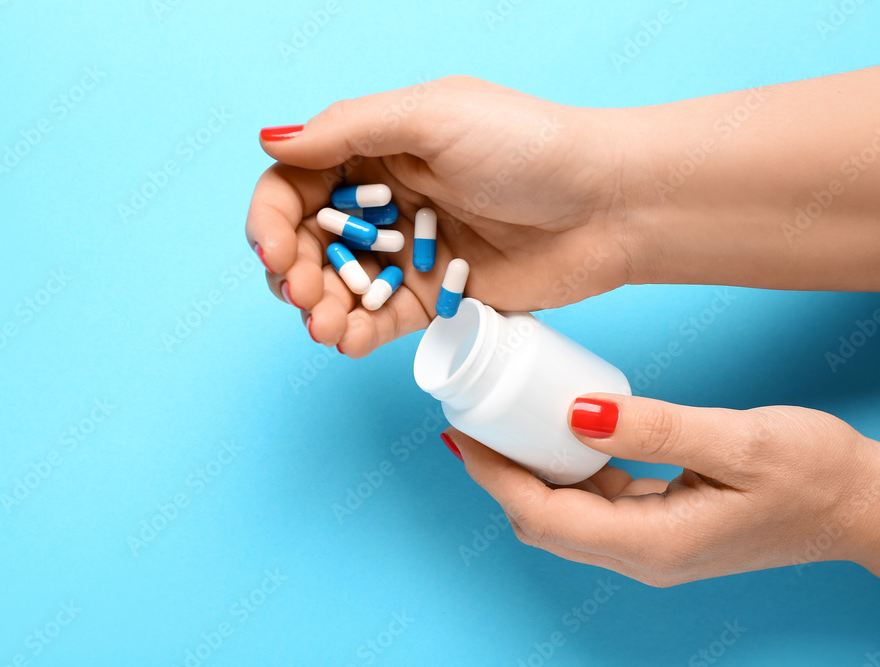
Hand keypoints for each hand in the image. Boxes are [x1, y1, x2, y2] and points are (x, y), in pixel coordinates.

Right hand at [245, 76, 633, 356]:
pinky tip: (347, 339)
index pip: (296, 183)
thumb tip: (270, 142)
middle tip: (301, 291)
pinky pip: (381, 319)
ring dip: (318, 307)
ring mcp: (409, 251)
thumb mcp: (433, 115)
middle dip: (291, 269)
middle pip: (308, 240)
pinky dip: (356, 332)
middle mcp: (385, 198)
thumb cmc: (528, 145)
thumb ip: (348, 129)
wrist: (609, 204)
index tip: (272, 250)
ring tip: (324, 325)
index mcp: (376, 146)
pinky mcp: (437, 296)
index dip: (270, 217)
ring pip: (339, 285)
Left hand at [445, 393, 879, 597]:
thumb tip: (575, 412)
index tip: (465, 430)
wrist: (860, 505)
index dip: (495, 476)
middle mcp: (642, 554)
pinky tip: (559, 432)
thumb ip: (654, 427)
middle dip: (498, 474)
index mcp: (652, 543)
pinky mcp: (659, 525)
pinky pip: (593, 501)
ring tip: (504, 420)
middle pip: (541, 520)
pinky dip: (565, 469)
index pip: (543, 516)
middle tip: (475, 417)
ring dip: (527, 471)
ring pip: (563, 512)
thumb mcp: (737, 439)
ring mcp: (649, 544)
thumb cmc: (813, 474)